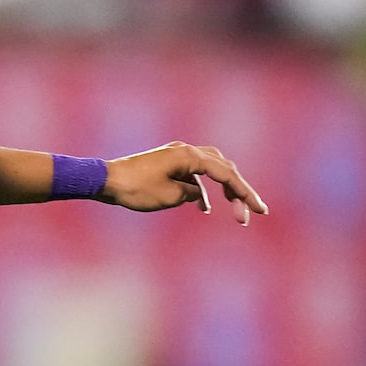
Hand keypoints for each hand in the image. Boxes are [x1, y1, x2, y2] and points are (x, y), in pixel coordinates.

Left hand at [102, 142, 267, 224]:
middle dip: (238, 192)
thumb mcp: (169, 197)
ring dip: (222, 190)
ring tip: (234, 211)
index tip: (260, 209)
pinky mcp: (168, 163)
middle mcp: (186, 150)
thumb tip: (198, 194)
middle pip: (223, 169)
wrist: (105, 180)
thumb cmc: (134, 189)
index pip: (226, 175)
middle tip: (248, 215)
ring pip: (210, 170)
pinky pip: (193, 175)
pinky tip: (204, 207)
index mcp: (190, 156)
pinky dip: (201, 189)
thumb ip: (191, 194)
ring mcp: (177, 155)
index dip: (245, 193)